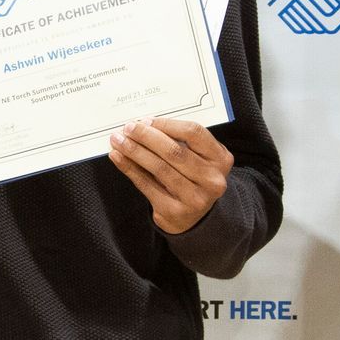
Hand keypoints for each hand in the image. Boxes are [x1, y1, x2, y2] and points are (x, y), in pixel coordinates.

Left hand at [108, 117, 233, 233]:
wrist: (197, 218)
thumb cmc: (194, 179)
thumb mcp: (198, 158)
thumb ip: (179, 142)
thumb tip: (144, 125)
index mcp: (220, 159)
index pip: (193, 132)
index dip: (166, 124)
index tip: (146, 120)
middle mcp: (211, 179)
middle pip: (174, 151)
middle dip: (146, 136)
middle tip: (128, 128)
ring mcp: (194, 198)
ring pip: (158, 168)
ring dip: (134, 151)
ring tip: (119, 140)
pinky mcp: (174, 211)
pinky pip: (146, 185)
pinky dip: (129, 168)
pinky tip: (118, 157)